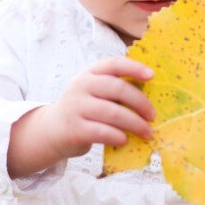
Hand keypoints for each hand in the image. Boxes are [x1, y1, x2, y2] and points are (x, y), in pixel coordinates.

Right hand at [8, 58, 155, 176]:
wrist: (51, 131)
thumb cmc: (82, 110)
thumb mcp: (92, 92)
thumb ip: (113, 89)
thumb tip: (149, 96)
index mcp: (89, 74)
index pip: (113, 64)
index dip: (134, 67)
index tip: (152, 75)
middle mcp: (81, 86)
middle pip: (118, 88)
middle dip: (140, 102)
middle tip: (152, 115)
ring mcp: (76, 108)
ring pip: (114, 113)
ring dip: (135, 124)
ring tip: (147, 132)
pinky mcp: (75, 130)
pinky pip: (103, 132)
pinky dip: (119, 136)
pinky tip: (125, 140)